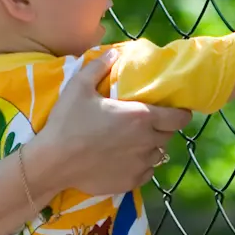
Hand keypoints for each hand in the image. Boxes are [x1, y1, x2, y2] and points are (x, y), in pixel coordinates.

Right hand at [34, 51, 191, 195]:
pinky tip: (128, 159)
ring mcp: (140, 164)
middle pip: (169, 134)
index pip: (179, 117)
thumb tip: (113, 53)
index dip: (181, 113)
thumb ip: (99, 67)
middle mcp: (147, 141)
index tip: (176, 110)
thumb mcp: (79, 87)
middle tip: (147, 122)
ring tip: (136, 141)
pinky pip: (147, 172)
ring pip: (159, 154)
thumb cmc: (67, 122)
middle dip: (163, 127)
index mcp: (141, 117)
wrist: (53, 163)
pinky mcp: (131, 182)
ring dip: (152, 146)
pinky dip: (142, 165)